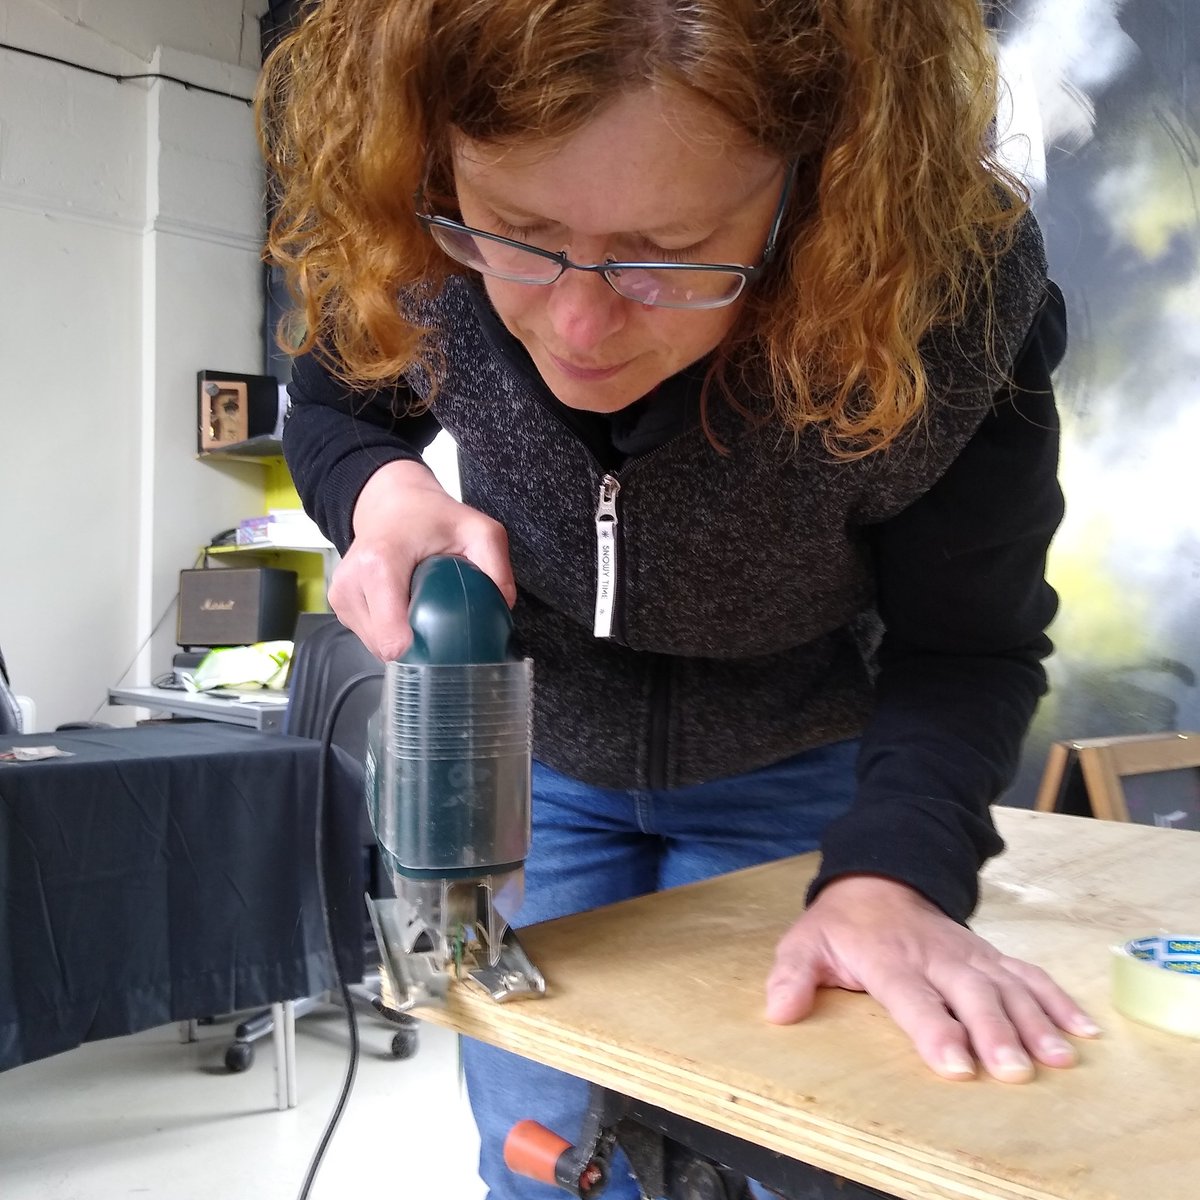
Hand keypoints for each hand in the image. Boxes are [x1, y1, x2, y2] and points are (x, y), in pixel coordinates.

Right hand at [328, 459, 515, 659]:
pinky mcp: (340, 605)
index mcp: (379, 563)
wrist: (390, 502)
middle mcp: (351, 582)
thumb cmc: (429, 515)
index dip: (421, 650)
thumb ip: (495, 567)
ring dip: (404, 639)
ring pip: (378, 648)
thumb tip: (501, 608)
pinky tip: (405, 608)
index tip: (445, 643)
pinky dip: (392, 631)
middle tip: (439, 618)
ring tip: (421, 608)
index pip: (391, 636)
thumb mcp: (477, 529)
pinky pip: (370, 638)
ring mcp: (341, 596)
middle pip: (387, 648)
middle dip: (418, 645)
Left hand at [764, 874, 1100, 1081]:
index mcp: (887, 957)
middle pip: (969, 994)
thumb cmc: (841, 924)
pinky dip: (1058, 1000)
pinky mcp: (990, 956)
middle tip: (1015, 1070)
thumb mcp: (805, 942)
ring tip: (1058, 1059)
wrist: (880, 878)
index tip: (955, 1065)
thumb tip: (778, 1010)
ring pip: (1006, 986)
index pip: (912, 996)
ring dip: (1035, 1021)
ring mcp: (968, 954)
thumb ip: (792, 975)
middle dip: (995, 1032)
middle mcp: (935, 955)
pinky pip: (1028, 975)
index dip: (934, 1029)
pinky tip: (1083, 1031)